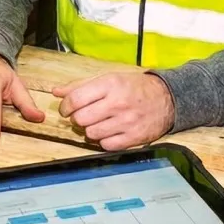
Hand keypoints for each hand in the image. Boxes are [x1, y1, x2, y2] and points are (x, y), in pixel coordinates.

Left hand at [54, 71, 173, 150]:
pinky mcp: (133, 137)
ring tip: (98, 123)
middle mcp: (118, 103)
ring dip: (90, 130)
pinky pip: (106, 145)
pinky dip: (103, 141)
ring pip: (91, 134)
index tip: (66, 109)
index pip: (76, 99)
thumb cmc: (134, 87)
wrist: (167, 98)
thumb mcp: (109, 78)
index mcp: (110, 84)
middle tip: (83, 116)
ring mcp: (126, 122)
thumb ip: (81, 85)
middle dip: (77, 119)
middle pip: (81, 119)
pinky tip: (108, 132)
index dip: (65, 107)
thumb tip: (56, 92)